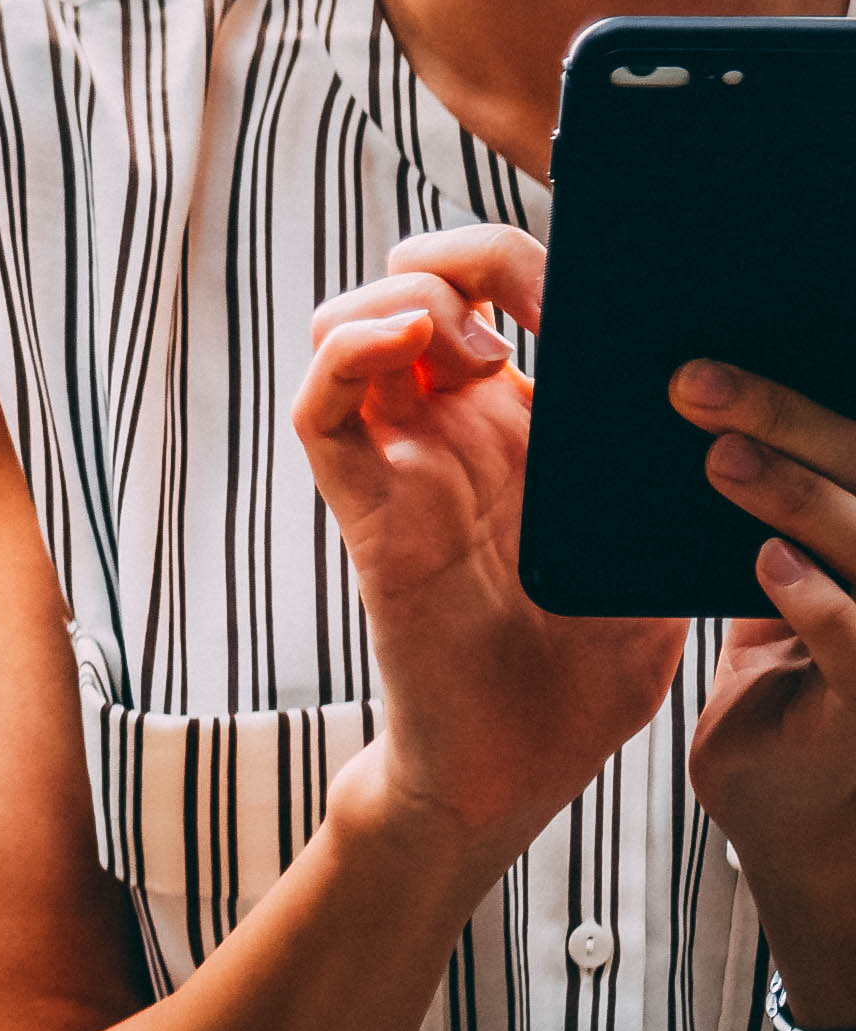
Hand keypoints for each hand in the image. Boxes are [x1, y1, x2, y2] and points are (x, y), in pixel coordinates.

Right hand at [292, 228, 683, 863]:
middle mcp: (449, 434)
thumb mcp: (652, 549)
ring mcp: (400, 466)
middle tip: (533, 306)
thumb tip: (710, 389)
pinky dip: (349, 352)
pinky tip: (408, 343)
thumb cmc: (582, 679)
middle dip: (463, 258)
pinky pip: (320, 408)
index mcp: (521, 430)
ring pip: (351, 325)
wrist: (515, 772)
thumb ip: (662, 475)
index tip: (588, 283)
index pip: (492, 296)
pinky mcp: (366, 508)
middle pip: (413, 286)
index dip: (525, 259)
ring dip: (409, 300)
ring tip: (477, 345)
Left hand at [671, 359, 855, 1018]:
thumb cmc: (792, 713)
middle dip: (792, 418)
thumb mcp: (781, 601)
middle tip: (695, 380)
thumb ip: (774, 526)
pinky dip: (816, 595)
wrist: (804, 838)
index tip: (738, 339)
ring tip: (718, 457)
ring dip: (801, 494)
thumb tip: (705, 426)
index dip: (815, 391)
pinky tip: (763, 562)